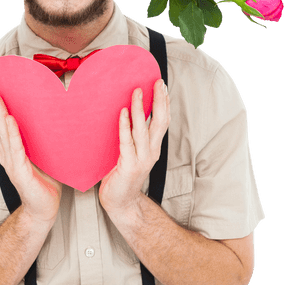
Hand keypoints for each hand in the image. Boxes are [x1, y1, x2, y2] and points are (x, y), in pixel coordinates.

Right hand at [0, 88, 60, 225]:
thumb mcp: (42, 158)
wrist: (43, 209)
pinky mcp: (20, 172)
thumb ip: (39, 143)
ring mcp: (12, 164)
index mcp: (11, 153)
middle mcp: (8, 156)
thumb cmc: (44, 185)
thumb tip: (50, 122)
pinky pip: (16, 148)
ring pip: (3, 134)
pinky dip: (12, 134)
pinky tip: (9, 120)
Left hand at [99, 80, 168, 217]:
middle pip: (159, 122)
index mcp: (153, 148)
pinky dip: (125, 125)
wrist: (120, 202)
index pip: (163, 121)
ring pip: (143, 129)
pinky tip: (122, 112)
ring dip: (139, 109)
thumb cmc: (121, 177)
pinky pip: (126, 141)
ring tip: (136, 92)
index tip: (162, 86)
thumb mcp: (130, 154)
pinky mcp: (128, 165)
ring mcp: (141, 159)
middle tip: (157, 82)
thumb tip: (126, 116)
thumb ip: (132, 138)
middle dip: (159, 101)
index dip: (164, 103)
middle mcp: (151, 152)